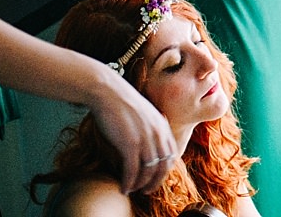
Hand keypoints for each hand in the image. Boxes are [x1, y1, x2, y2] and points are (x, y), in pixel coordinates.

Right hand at [86, 67, 177, 193]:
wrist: (107, 91)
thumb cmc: (121, 102)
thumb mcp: (144, 113)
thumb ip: (150, 128)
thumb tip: (147, 145)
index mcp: (163, 125)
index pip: (172, 154)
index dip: (165, 169)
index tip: (156, 177)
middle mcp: (158, 133)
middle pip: (164, 166)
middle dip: (156, 181)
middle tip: (147, 190)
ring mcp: (145, 138)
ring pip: (148, 171)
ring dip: (140, 184)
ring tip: (132, 190)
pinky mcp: (130, 143)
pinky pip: (132, 170)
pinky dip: (129, 182)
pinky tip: (123, 188)